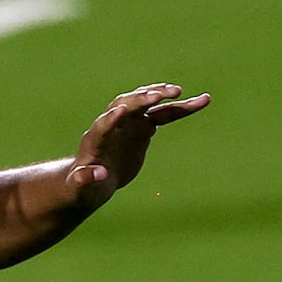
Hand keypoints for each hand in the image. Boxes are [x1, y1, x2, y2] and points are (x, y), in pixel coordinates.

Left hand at [64, 83, 210, 208]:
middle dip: (141, 99)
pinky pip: (165, 113)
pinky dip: (182, 108)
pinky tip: (202, 101)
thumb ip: (84, 180)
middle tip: (160, 95)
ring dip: (164, 97)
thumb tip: (98, 174)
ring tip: (181, 94)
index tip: (123, 110)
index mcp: (95, 139)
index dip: (112, 118)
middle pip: (127, 105)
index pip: (103, 124)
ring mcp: (130, 122)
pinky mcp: (144, 126)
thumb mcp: (80, 188)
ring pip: (149, 105)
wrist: (94, 182)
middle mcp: (113, 124)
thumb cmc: (83, 187)